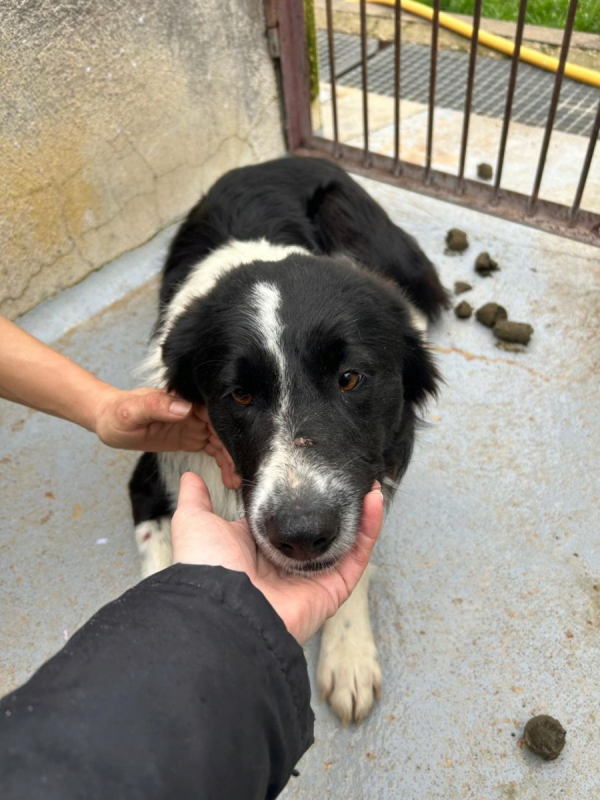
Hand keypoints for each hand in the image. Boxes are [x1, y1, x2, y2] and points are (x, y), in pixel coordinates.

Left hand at [93, 388, 240, 488]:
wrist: (109, 421)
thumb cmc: (118, 413)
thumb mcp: (132, 411)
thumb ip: (156, 406)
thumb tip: (184, 408)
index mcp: (185, 399)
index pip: (215, 412)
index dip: (229, 429)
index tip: (240, 447)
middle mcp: (195, 409)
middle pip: (224, 428)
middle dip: (235, 450)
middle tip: (242, 473)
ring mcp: (195, 423)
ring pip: (222, 442)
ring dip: (232, 460)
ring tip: (238, 482)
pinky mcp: (193, 437)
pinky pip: (214, 450)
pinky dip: (223, 463)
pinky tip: (229, 479)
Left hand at [172, 472, 383, 643]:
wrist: (222, 608)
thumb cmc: (207, 566)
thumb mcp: (195, 523)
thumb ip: (197, 501)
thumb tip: (190, 476)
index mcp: (258, 549)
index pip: (288, 520)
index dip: (304, 498)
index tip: (318, 473)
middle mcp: (287, 563)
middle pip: (320, 531)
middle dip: (339, 504)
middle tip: (351, 476)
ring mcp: (312, 577)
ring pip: (345, 541)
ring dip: (362, 512)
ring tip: (370, 482)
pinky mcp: (333, 589)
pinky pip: (357, 557)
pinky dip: (370, 529)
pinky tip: (375, 501)